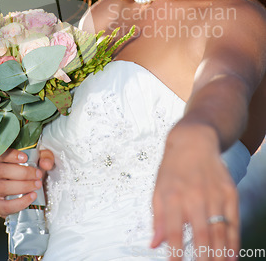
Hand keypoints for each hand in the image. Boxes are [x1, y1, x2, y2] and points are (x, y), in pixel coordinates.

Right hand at [0, 148, 54, 217]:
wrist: (29, 190)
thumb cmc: (31, 170)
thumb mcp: (41, 159)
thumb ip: (46, 157)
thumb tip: (45, 164)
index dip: (10, 155)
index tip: (25, 157)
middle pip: (1, 171)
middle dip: (23, 173)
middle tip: (38, 175)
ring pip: (1, 187)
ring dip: (22, 187)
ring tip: (37, 185)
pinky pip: (4, 205)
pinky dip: (19, 202)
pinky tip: (31, 197)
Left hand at [151, 124, 238, 260]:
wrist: (194, 141)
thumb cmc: (173, 168)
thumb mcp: (158, 189)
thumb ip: (158, 218)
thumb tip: (154, 244)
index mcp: (173, 196)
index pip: (174, 231)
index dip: (175, 253)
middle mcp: (194, 196)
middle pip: (201, 235)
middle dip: (202, 259)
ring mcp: (214, 194)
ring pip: (219, 231)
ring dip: (220, 255)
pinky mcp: (229, 192)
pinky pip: (233, 222)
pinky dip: (234, 241)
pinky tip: (231, 256)